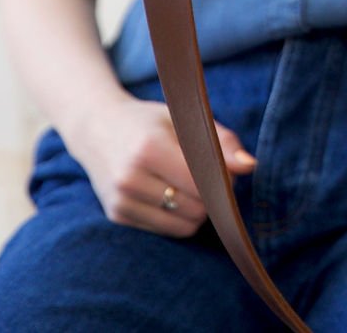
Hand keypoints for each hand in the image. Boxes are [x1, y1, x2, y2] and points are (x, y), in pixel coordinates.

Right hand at [73, 96, 255, 237]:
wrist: (96, 126)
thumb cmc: (147, 120)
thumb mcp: (183, 117)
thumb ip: (221, 140)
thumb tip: (251, 165)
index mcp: (149, 147)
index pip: (202, 182)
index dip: (223, 179)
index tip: (226, 169)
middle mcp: (131, 177)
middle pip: (196, 208)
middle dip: (211, 196)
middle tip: (208, 176)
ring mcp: (121, 200)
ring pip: (183, 224)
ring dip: (196, 210)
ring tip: (189, 184)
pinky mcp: (117, 215)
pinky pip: (165, 229)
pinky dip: (177, 216)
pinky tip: (169, 193)